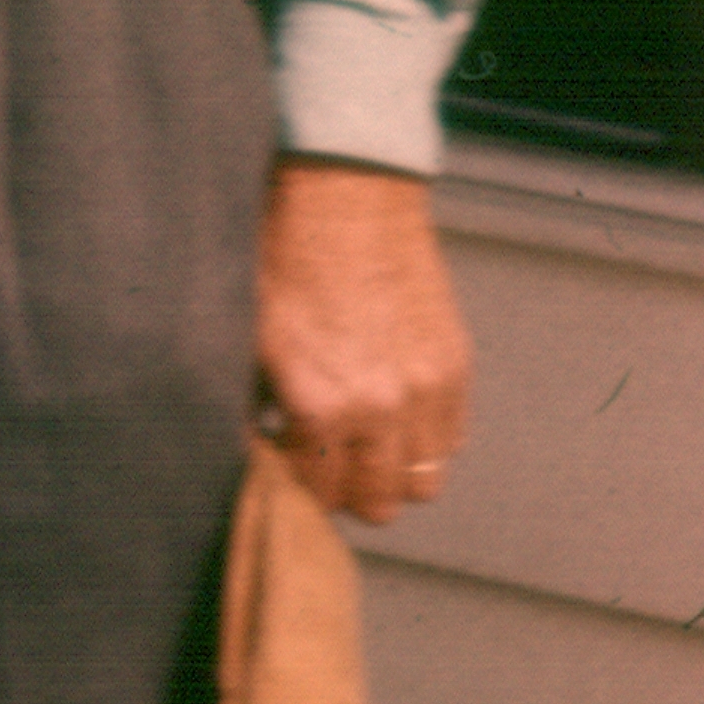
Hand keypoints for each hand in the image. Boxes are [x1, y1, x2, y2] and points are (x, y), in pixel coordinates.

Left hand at [254, 155, 471, 524]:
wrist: (344, 198)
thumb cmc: (283, 262)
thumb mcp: (248, 342)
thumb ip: (257, 412)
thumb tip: (261, 453)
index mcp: (320, 407)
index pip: (321, 495)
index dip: (299, 484)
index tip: (288, 458)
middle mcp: (382, 409)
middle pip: (380, 504)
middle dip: (348, 489)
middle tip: (323, 455)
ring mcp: (427, 388)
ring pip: (424, 481)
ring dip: (392, 470)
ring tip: (361, 437)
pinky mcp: (455, 365)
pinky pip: (451, 438)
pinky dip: (424, 437)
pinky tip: (391, 408)